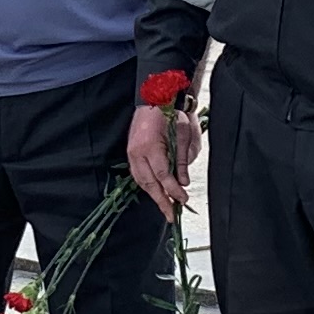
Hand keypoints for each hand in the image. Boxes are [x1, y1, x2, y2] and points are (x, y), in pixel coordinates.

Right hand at [127, 101, 197, 218]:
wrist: (156, 98)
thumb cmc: (171, 113)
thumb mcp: (183, 136)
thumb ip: (182, 161)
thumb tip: (183, 183)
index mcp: (150, 146)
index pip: (162, 175)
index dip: (172, 190)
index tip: (183, 200)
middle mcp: (137, 152)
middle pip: (148, 183)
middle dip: (161, 200)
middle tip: (171, 215)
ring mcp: (131, 152)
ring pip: (141, 181)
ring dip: (153, 195)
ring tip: (165, 206)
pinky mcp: (130, 152)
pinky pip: (138, 174)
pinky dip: (147, 185)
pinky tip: (156, 191)